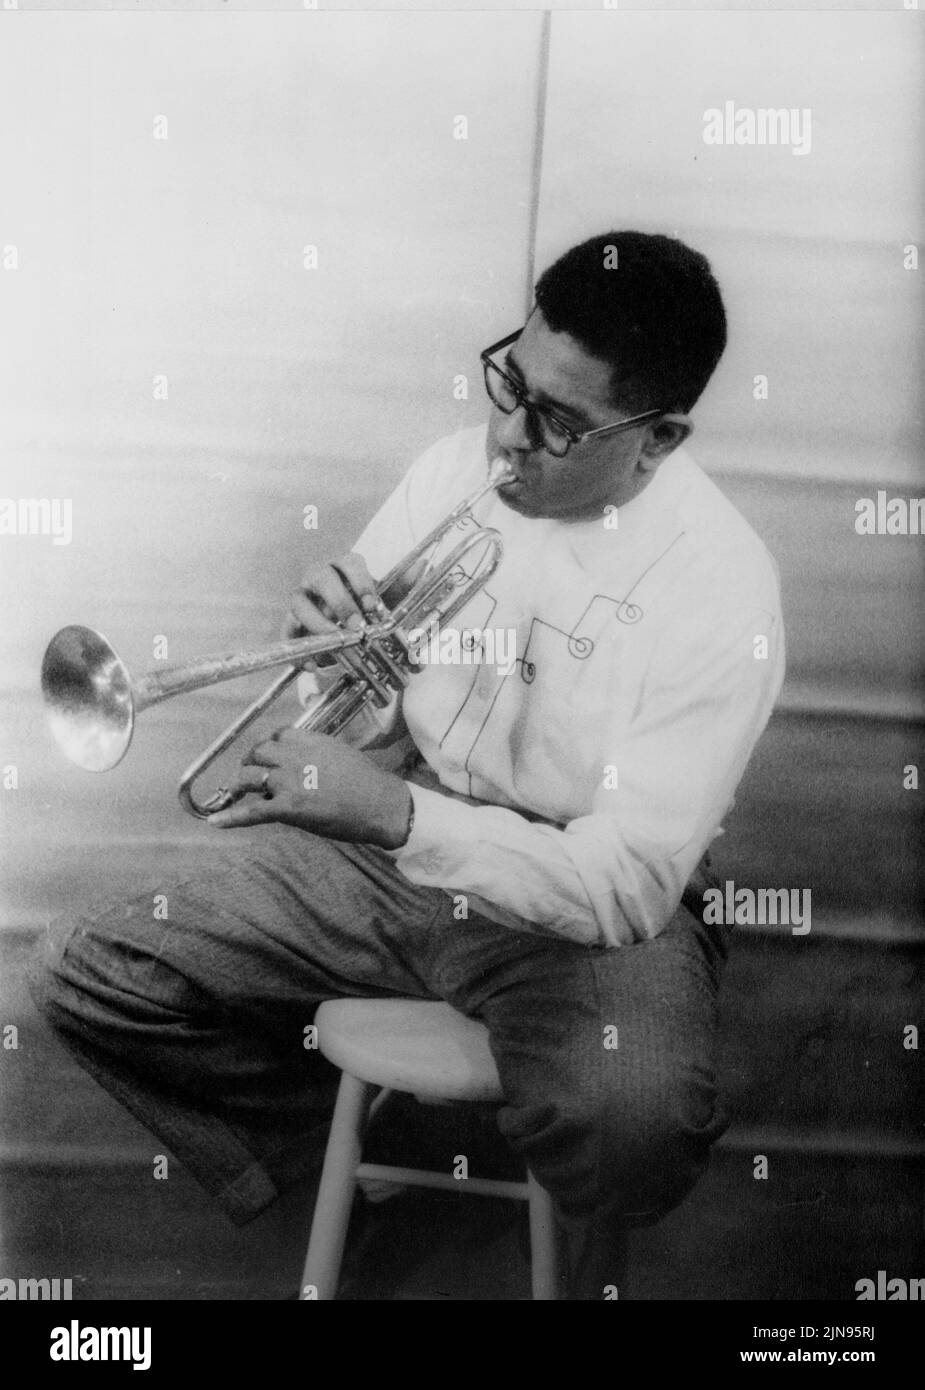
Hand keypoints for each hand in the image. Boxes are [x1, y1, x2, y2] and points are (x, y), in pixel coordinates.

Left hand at [205, 728, 413, 848]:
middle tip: (250, 774)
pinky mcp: (288, 808)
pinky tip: (215, 822)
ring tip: (236, 791)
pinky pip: (252, 811)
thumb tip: (300, 760)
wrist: (380, 804)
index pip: (275, 736)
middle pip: (257, 753)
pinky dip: (231, 817)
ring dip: (239, 784)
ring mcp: (288, 782)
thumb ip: (315, 752)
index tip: (267, 755)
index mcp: (308, 740)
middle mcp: (293, 756)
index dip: (267, 747)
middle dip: (250, 763)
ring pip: (248, 777)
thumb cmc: (367, 781)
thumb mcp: (339, 752)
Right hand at [285, 554, 380, 659]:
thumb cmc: (361, 604)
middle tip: (356, 626)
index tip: (371, 606)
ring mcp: (302, 594)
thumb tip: (405, 590)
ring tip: (336, 645)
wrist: (343, 619)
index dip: (361, 583)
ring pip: (299, 603)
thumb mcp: (376, 600)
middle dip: (340, 602)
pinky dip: (298, 649)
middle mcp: (318, 574)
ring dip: (319, 624)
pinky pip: (287, 631)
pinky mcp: (291, 618)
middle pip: (321, 577)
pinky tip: (312, 665)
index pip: (350, 564)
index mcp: (343, 566)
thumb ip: (388, 598)